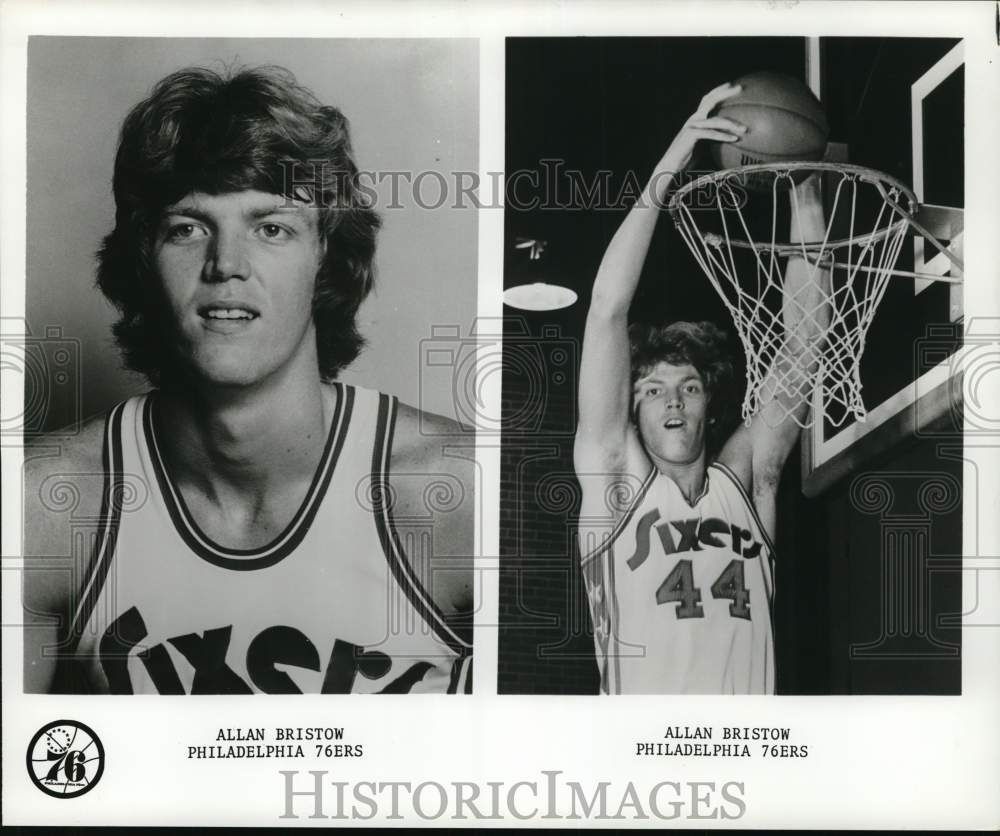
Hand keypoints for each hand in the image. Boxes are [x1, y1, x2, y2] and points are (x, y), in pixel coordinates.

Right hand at [650, 82, 745, 201]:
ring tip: (744, 128)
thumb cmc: (687, 158)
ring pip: (715, 120)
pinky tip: (735, 139)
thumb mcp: (702, 145)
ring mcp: (692, 126)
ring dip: (732, 123)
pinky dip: (723, 136)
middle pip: (710, 100)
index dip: (718, 91)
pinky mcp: (691, 135)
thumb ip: (713, 137)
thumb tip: (731, 138)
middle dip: (725, 93)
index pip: (707, 100)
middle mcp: (694, 119)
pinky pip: (711, 134)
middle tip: (740, 88)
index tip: (732, 85)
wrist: (671, 166)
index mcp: (696, 119)